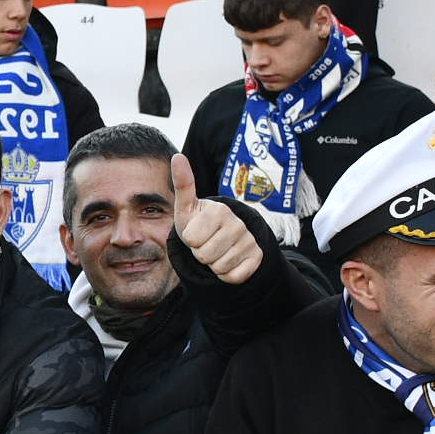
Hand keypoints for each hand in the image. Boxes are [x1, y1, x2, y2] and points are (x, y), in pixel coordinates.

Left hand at [171, 154, 264, 284]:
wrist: (221, 238)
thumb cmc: (198, 223)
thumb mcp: (187, 207)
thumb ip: (183, 184)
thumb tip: (177, 155)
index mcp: (219, 210)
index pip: (191, 239)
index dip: (189, 240)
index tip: (196, 231)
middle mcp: (238, 223)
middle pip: (205, 256)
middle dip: (200, 254)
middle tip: (206, 243)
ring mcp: (250, 240)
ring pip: (219, 268)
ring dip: (213, 264)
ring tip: (217, 251)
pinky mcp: (257, 258)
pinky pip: (233, 277)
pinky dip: (226, 275)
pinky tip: (229, 261)